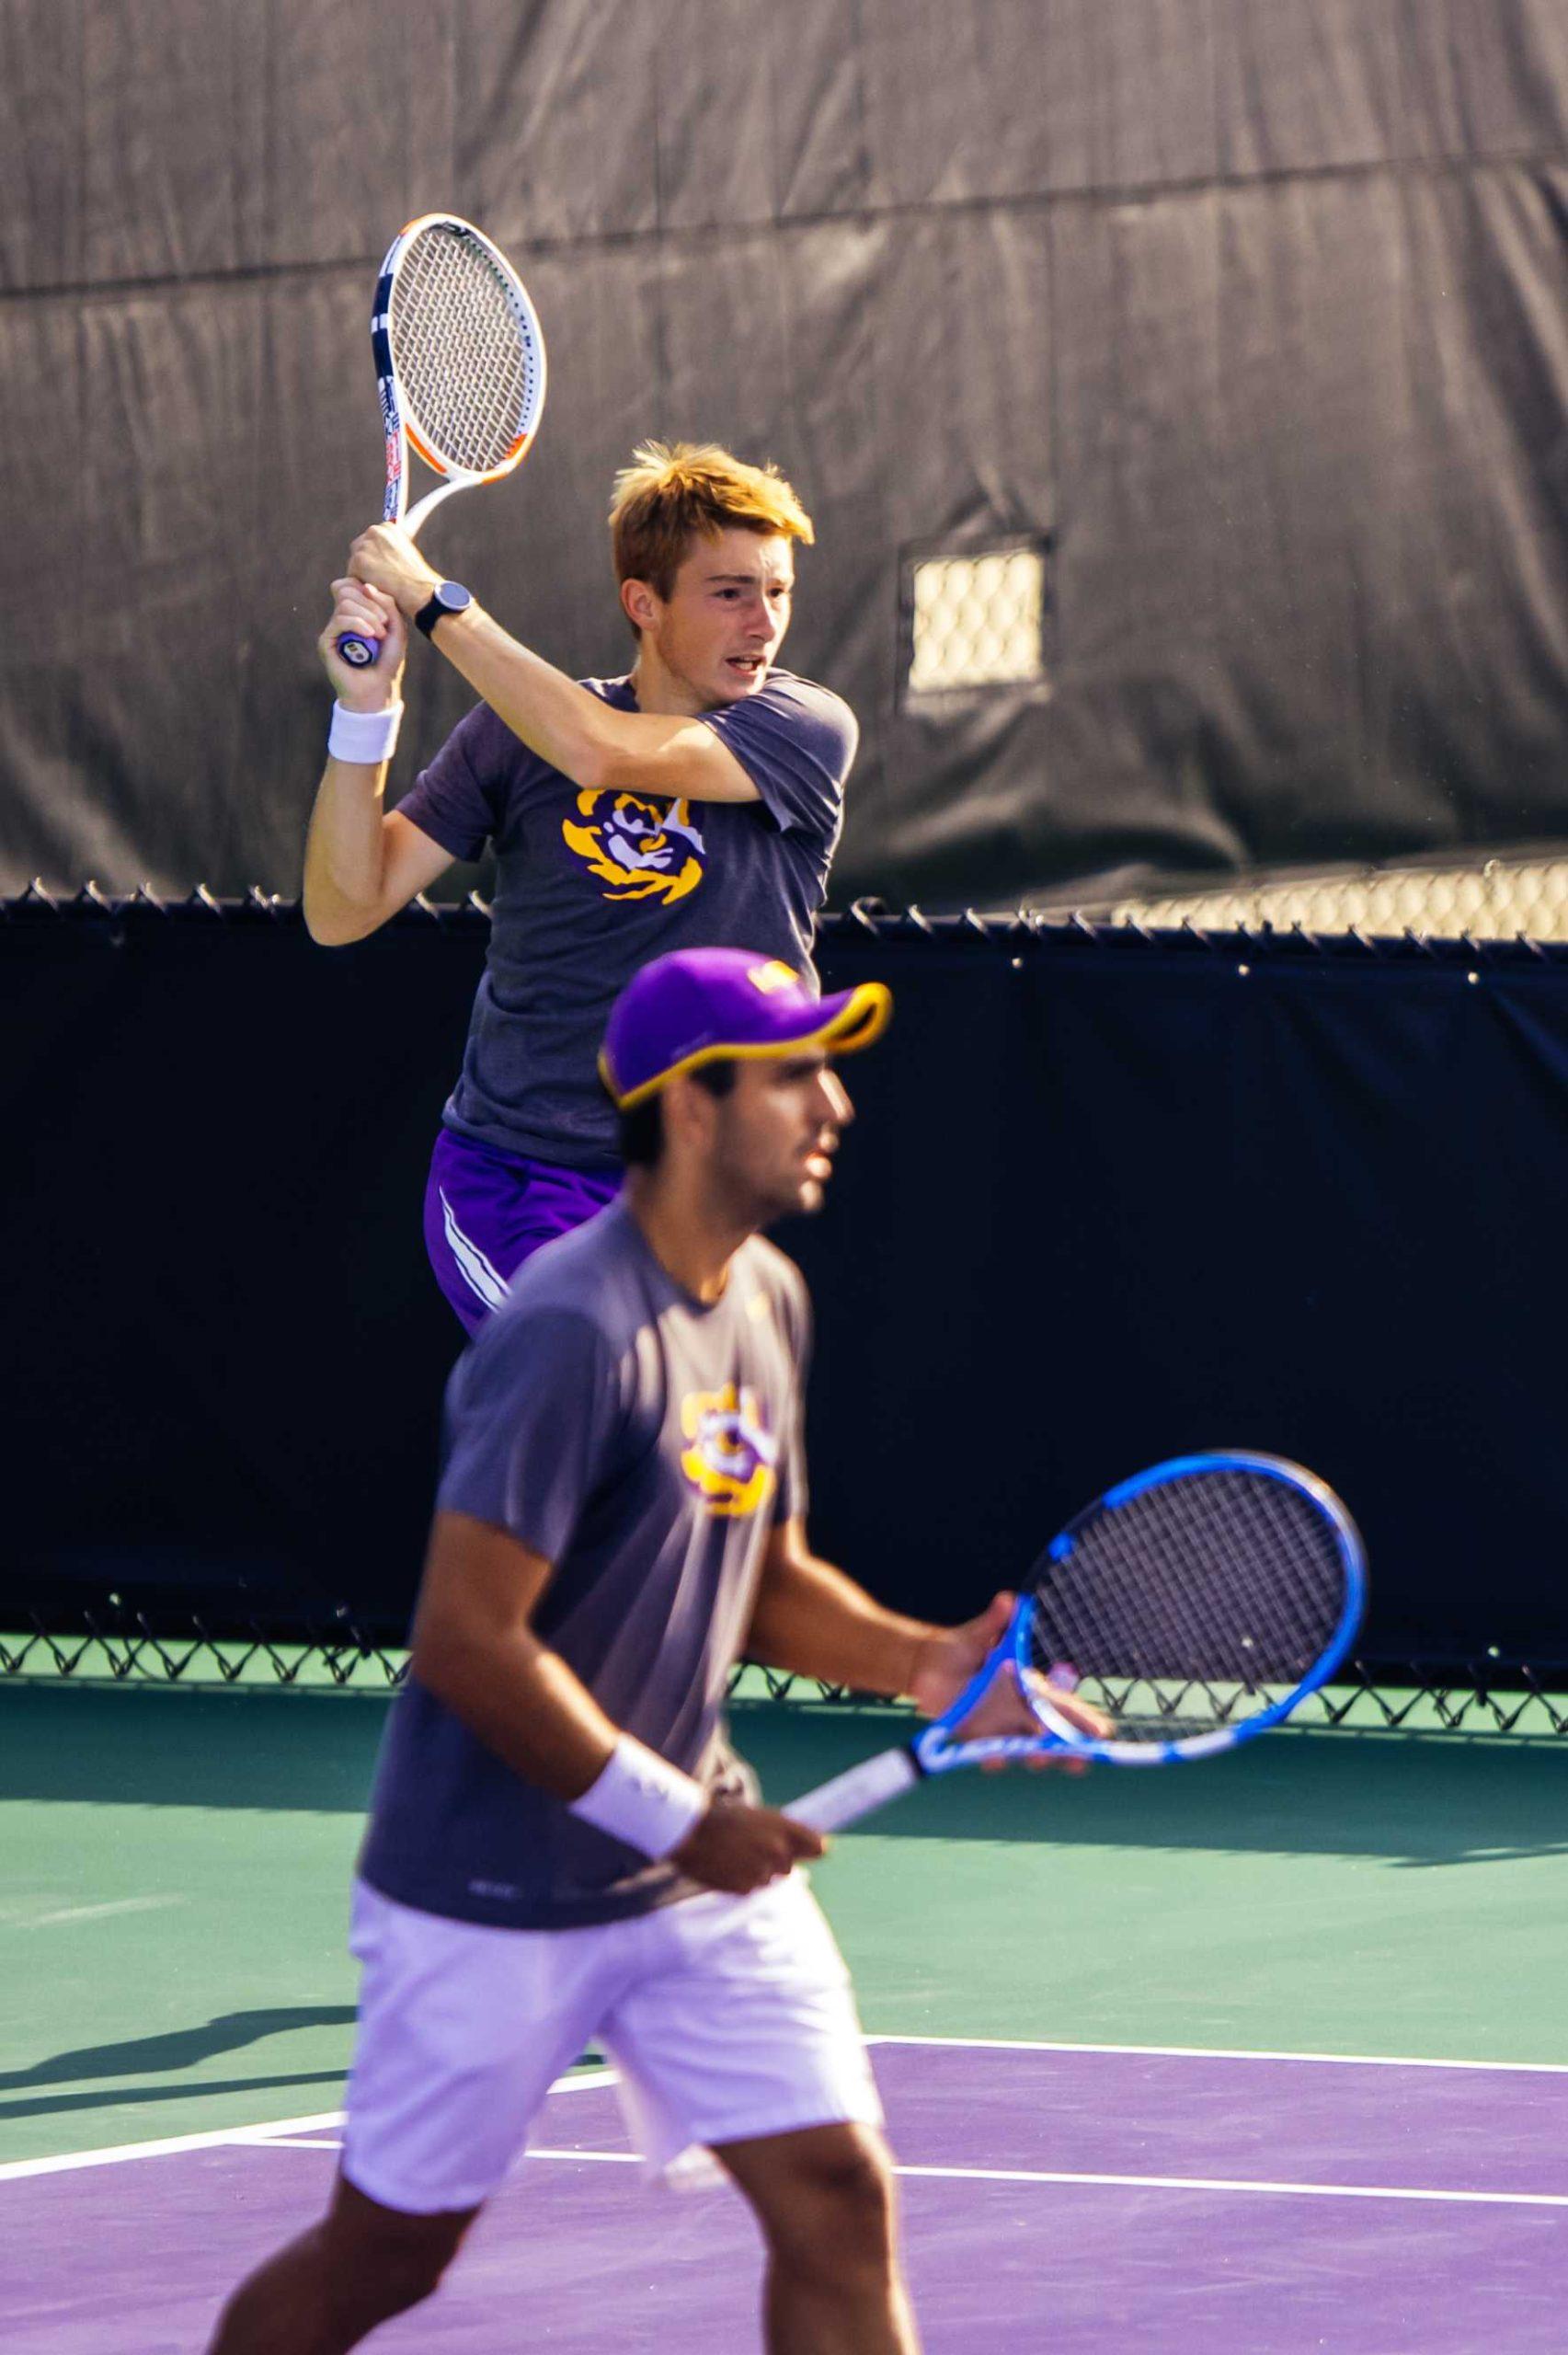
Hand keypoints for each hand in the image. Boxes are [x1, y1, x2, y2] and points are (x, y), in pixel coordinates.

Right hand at [320, 578, 406, 704]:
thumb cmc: (389, 660)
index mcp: (357, 611)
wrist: (379, 689)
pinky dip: (357, 624)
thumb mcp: (397, 628)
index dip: (369, 590)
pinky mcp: (326, 641)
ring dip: (367, 616)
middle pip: (348, 589)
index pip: (353, 583)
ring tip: (379, 635)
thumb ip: (388, 604)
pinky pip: (339, 620)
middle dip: (371, 604)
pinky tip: (370, 636)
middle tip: (386, 624)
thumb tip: (367, 586)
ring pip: (345, 603)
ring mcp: (333, 628)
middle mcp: (342, 617)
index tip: (386, 612)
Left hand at [347, 522, 443, 617]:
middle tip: (382, 578)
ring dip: (363, 575)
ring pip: (354, 563)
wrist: (419, 590)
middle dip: (366, 563)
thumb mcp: (408, 554)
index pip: (371, 539)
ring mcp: (365, 546)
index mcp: (388, 527)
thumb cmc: (417, 578)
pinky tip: (376, 588)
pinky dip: (361, 585)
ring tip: (382, 584)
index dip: (376, 556)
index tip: (384, 567)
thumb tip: (382, 554)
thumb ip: (392, 548)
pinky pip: (351, 576)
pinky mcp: (357, 561)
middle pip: (359, 548)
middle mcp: (374, 531)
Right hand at [671, 1798, 824, 1894]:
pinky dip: (741, 1881)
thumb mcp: (757, 1817)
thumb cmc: (722, 1819)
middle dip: (777, 1861)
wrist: (690, 1833)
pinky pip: (751, 1888)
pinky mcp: (746, 1888)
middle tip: (754, 1850)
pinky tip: (727, 1866)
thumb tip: (811, 1846)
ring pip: (769, 1879)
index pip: (817, 1847)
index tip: (814, 1851)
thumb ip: (781, 1832)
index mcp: (781, 1827)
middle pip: (789, 1866)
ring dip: (757, 1872)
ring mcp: (762, 1871)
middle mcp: (776, 1850)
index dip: (814, 1849)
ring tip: (735, 1855)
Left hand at [910, 1592, 1114, 1770]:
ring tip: (1041, 1760)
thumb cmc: (959, 1648)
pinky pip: (987, 1752)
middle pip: (1048, 1735)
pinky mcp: (974, 1736)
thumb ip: (995, 1622)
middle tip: (1081, 1761)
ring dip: (1034, 1757)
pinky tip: (996, 1760)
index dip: (1080, 1719)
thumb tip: (1009, 1600)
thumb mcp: (978, 1634)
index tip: (1101, 1732)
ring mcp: (996, 1726)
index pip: (1059, 1704)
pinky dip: (992, 1757)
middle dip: (1067, 1749)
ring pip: (1023, 1748)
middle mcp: (1016, 1710)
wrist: (926, 1665)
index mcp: (1026, 1687)